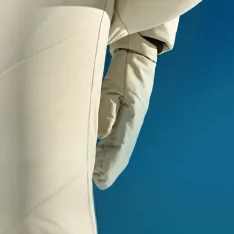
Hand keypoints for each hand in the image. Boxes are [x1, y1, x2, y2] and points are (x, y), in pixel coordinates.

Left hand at [93, 34, 157, 189]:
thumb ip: (108, 109)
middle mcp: (131, 119)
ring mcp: (128, 115)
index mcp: (132, 115)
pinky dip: (107, 146)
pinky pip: (114, 133)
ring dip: (106, 157)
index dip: (110, 165)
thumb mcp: (117, 86)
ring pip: (116, 143)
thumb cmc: (128, 67)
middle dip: (108, 166)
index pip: (120, 146)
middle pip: (119, 149)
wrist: (138, 51)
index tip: (100, 180)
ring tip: (94, 172)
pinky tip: (98, 150)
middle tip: (95, 182)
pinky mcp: (123, 109)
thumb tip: (101, 135)